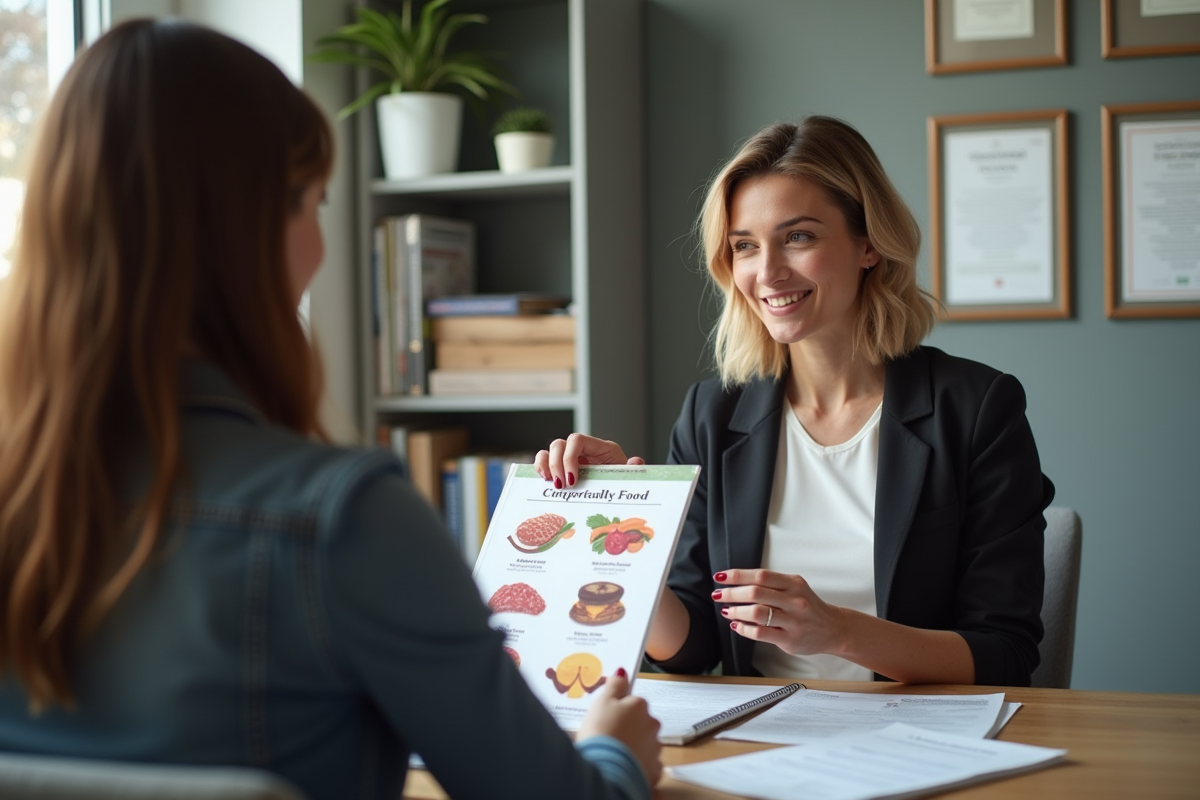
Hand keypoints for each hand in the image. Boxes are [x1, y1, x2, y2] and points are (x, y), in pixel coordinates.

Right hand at [534, 433, 644, 488]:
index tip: (571, 479)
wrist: (623, 490)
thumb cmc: (625, 481)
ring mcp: (571, 458)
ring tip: (550, 483)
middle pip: (559, 444)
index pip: (577, 440)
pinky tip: (544, 482)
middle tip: (561, 486)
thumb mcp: (629, 476)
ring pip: (549, 451)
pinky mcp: (563, 469)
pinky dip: (541, 469)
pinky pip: (545, 462)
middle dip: (556, 464)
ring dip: (545, 466)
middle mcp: (583, 450)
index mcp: (600, 448)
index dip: (570, 457)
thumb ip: (632, 469)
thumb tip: (636, 462)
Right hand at [577, 668, 662, 786]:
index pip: (632, 701)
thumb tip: (622, 672)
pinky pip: (648, 764)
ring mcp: (655, 748)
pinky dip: (638, 765)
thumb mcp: (601, 703)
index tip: (607, 717)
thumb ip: (615, 685)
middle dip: (629, 728)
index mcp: (639, 705)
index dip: (618, 709)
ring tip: (614, 754)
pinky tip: (624, 767)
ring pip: (645, 743)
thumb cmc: (601, 734)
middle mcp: (652, 724)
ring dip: (634, 747)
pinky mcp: (654, 770)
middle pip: (641, 722)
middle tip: (608, 736)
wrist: (605, 770)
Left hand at [711, 569, 847, 656]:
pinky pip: (761, 633)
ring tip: (727, 610)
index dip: (737, 575)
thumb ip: (772, 584)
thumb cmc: (809, 606)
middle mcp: (794, 600)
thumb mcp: (795, 587)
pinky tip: (737, 625)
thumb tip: (738, 582)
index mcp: (794, 583)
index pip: (761, 575)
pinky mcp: (790, 639)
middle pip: (756, 593)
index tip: (720, 577)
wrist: (833, 629)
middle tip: (718, 594)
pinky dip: (744, 629)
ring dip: (736, 611)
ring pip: (757, 613)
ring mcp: (793, 621)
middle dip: (732, 593)